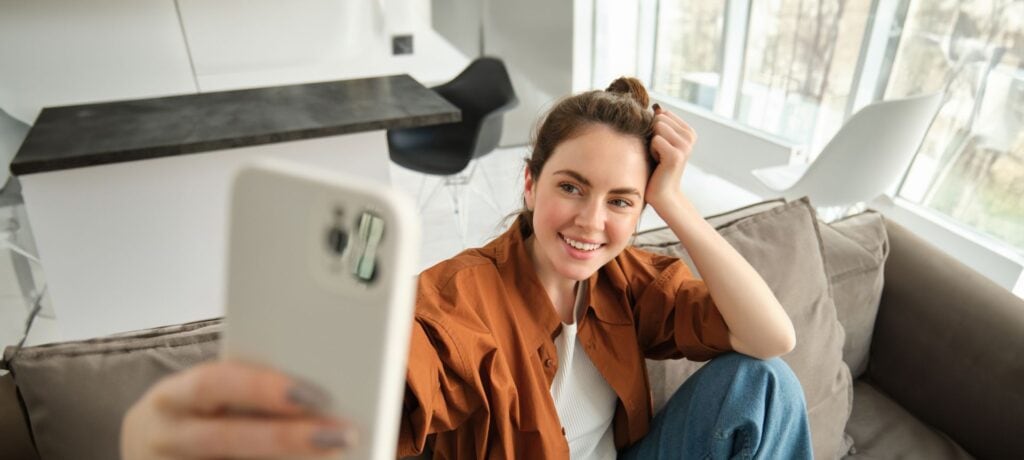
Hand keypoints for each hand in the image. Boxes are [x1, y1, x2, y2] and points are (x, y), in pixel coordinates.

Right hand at [121, 360, 355, 458]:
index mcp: (173, 397)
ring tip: (335, 453)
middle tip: (343, 434)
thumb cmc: (197, 412)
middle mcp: (167, 436)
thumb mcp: (208, 394)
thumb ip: (248, 390)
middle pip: (227, 438)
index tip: (315, 394)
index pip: (213, 383)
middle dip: (287, 437)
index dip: (261, 387)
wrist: (145, 450)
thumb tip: (319, 395)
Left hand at [645, 104, 696, 211]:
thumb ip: (659, 123)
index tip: (660, 147)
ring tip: (659, 157)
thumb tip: (657, 106)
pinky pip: (655, 140)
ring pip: (657, 128)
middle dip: (652, 135)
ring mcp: (685, 145)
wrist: (662, 193)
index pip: (663, 114)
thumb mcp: (659, 140)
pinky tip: (659, 163)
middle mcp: (690, 136)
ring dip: (651, 143)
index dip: (655, 130)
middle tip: (658, 153)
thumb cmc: (657, 167)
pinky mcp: (677, 155)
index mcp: (688, 131)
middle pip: (659, 119)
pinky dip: (652, 151)